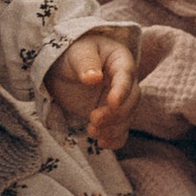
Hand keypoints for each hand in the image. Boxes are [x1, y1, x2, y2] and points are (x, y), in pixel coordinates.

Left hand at [46, 31, 138, 145]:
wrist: (63, 69)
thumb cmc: (72, 54)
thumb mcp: (76, 53)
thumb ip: (85, 63)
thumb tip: (93, 78)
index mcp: (120, 61)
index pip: (126, 76)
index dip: (121, 90)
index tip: (112, 103)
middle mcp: (125, 82)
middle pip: (131, 100)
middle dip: (115, 114)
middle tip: (93, 119)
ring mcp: (120, 100)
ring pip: (127, 118)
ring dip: (113, 128)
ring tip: (91, 131)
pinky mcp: (112, 116)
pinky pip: (121, 130)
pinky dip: (114, 139)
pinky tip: (102, 143)